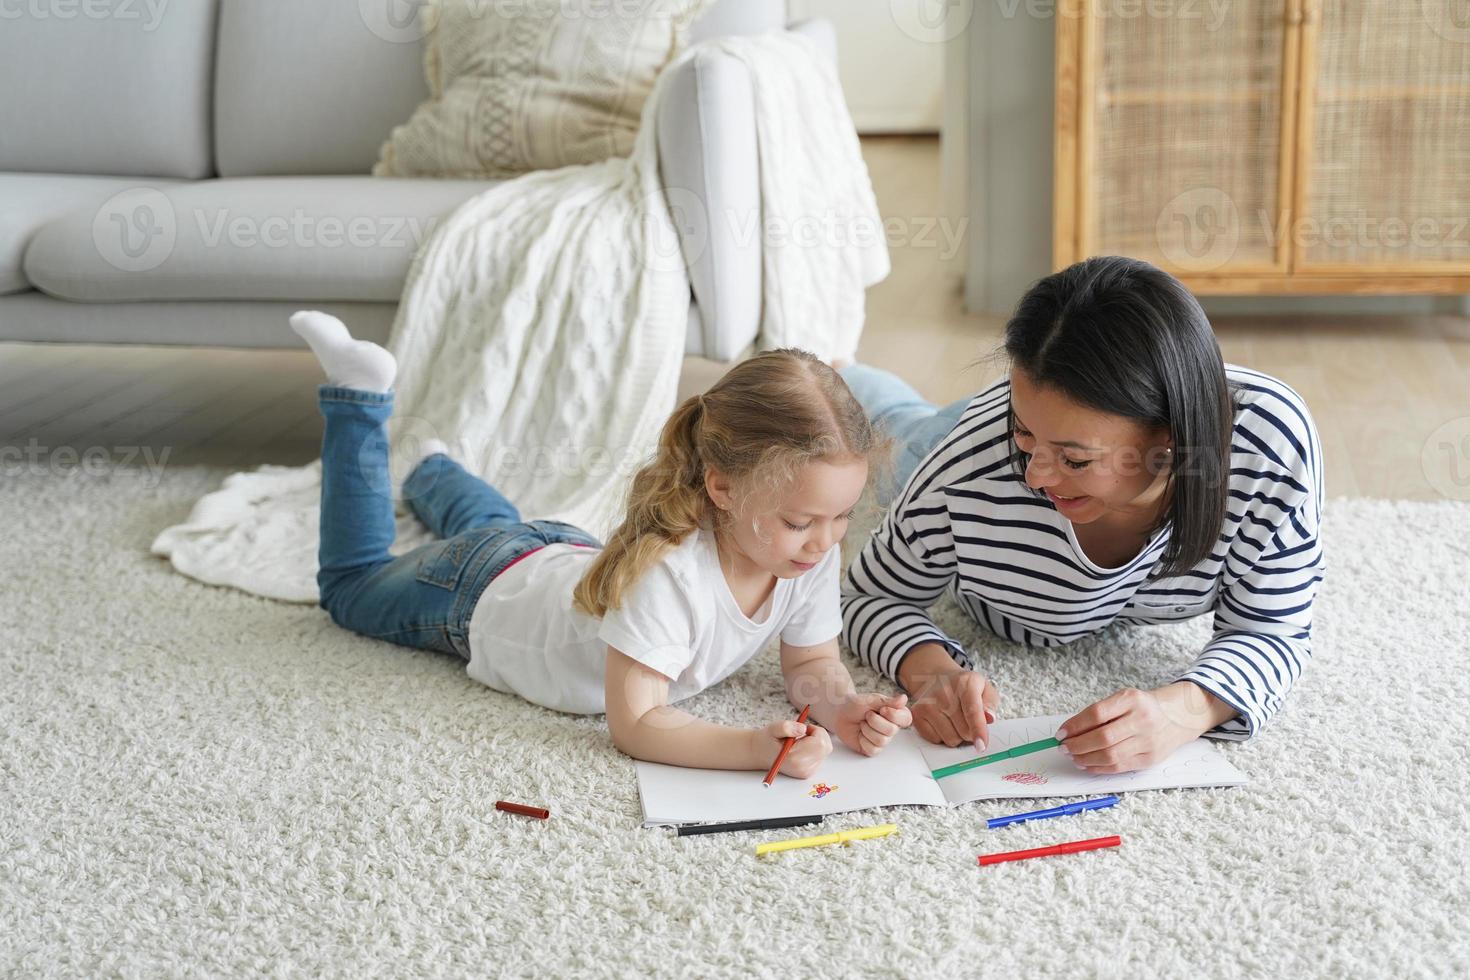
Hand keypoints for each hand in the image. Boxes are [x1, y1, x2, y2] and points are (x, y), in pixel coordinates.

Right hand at [755, 719, 832, 779]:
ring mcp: (806, 772)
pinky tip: (803, 747)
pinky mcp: (808, 772)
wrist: (760, 754)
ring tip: (801, 740)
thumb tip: (803, 729)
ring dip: (817, 741)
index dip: (816, 731)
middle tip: (804, 732)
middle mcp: (802, 768)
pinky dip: (815, 748)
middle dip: (818, 735)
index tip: (805, 728)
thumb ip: (787, 727)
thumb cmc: (768, 740)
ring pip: (825, 751)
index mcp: (795, 759)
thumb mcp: (773, 728)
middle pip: (826, 747)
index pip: (820, 743)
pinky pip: (821, 756)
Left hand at [831, 693, 911, 756]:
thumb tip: (904, 698)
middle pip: (891, 731)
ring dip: (867, 729)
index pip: (906, 719)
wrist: (839, 713)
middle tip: (867, 715)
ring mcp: (883, 740)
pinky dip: (863, 740)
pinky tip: (860, 734)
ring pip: (881, 740)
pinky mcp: (873, 749)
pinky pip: (872, 749)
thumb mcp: (872, 700)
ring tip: (862, 723)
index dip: (894, 715)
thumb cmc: (856, 705)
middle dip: (874, 721)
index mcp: (895, 714)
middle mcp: (891, 728)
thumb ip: (888, 701)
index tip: (882, 709)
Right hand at [899, 644, 1000, 748]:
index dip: (978, 730)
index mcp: (965, 683)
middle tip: (968, 720)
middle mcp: (944, 693)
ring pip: (950, 739)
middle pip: (964, 732)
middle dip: (971, 733)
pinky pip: (935, 740)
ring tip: (954, 720)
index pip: (972, 711)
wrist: (937, 679)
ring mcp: (928, 704)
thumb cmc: (963, 687)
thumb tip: (989, 718)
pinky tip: (942, 722)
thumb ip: (991, 703)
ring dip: (956, 735)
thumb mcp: (984, 688)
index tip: (981, 745)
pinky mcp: (916, 714)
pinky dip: (941, 736)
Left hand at [1056, 682, 1232, 773]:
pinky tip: (1087, 765)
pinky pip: (1119, 767)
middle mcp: (1142, 719)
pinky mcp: (1151, 758)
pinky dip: (1098, 768)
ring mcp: (1149, 740)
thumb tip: (1069, 731)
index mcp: (1131, 699)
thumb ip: (1099, 713)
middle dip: (1077, 745)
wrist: (1178, 716)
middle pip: (1102, 737)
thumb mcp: (1123, 700)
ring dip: (1085, 759)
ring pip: (1110, 755)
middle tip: (1063, 748)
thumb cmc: (1142, 707)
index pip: (1097, 714)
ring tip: (1074, 757)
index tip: (1060, 733)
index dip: (1075, 726)